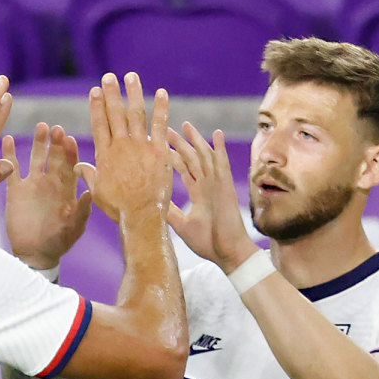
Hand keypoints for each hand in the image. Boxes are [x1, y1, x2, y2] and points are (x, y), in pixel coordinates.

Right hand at [3, 123, 92, 269]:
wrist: (36, 253)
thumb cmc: (59, 242)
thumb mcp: (74, 228)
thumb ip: (82, 211)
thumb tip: (91, 193)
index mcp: (66, 189)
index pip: (70, 165)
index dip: (70, 152)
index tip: (70, 139)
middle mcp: (50, 182)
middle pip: (53, 156)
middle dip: (56, 143)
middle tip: (57, 128)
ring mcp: (32, 184)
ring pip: (35, 157)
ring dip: (38, 142)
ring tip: (41, 127)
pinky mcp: (15, 190)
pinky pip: (12, 169)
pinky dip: (9, 155)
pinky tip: (7, 139)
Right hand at [75, 72, 170, 223]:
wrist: (141, 215)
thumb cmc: (118, 207)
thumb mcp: (98, 192)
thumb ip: (89, 175)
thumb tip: (77, 167)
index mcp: (105, 154)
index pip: (99, 124)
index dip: (97, 106)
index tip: (95, 90)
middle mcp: (121, 145)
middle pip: (115, 114)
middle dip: (112, 93)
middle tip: (109, 76)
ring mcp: (141, 146)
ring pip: (136, 113)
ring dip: (134, 93)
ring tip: (131, 76)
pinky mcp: (159, 150)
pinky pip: (160, 124)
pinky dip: (161, 108)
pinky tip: (162, 93)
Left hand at [167, 122, 258, 271]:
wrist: (226, 252)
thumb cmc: (207, 242)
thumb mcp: (181, 224)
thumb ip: (170, 210)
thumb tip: (152, 201)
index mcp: (198, 193)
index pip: (183, 170)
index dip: (171, 157)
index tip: (159, 145)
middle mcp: (207, 186)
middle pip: (192, 159)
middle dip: (180, 143)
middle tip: (167, 128)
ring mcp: (217, 184)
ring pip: (205, 156)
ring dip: (196, 140)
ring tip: (186, 125)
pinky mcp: (225, 186)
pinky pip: (222, 163)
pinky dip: (219, 148)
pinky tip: (216, 133)